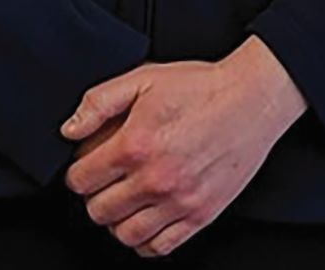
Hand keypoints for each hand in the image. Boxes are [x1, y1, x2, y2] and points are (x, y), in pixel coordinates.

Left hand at [61, 37, 307, 257]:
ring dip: (119, 220)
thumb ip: (100, 101)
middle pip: (98, 210)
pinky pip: (159, 246)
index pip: (80, 180)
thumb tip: (69, 129)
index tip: (92, 165)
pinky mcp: (201, 214)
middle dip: (97, 195)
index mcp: (135, 146)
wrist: (255, 98)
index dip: (80, 171)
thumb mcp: (145, 78)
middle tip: (110, 180)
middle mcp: (155, 179)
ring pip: (124, 234)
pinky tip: (149, 218)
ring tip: (127, 201)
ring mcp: (179, 201)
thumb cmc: (204, 87)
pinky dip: (146, 239)